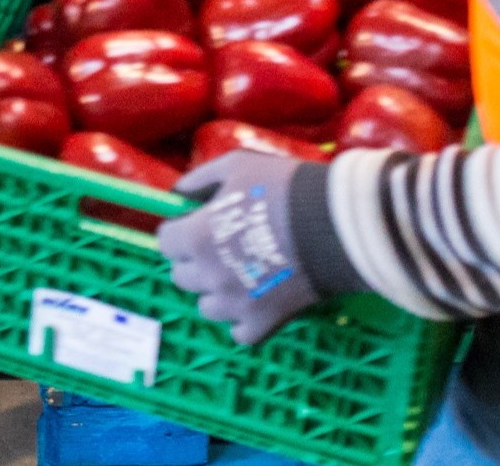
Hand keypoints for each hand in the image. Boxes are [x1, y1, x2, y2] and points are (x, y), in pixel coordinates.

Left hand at [156, 151, 323, 345]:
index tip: (196, 224)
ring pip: (206, 307)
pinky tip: (255, 303)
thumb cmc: (282, 188)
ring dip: (216, 292)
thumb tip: (179, 191)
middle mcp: (208, 276)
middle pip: (182, 276)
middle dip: (194, 260)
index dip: (179, 231)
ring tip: (239, 275)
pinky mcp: (262, 324)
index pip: (165, 243)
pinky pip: (239, 333)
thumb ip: (200, 178)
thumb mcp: (237, 165)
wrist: (334, 224)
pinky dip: (244, 321)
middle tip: (220, 246)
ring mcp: (234, 305)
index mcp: (196, 238)